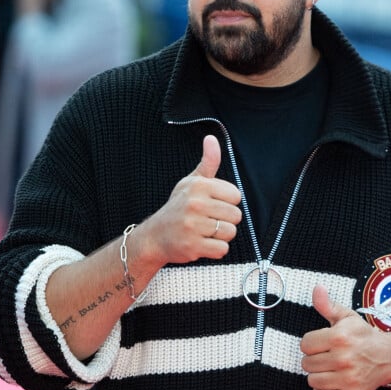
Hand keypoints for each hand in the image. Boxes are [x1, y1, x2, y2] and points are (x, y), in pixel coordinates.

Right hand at [146, 134, 241, 264]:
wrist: (154, 236)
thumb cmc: (178, 208)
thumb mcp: (191, 182)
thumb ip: (208, 162)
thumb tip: (212, 139)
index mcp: (198, 186)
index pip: (236, 196)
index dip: (227, 203)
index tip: (213, 205)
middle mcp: (195, 204)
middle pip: (236, 216)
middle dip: (225, 221)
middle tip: (208, 221)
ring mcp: (193, 226)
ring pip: (230, 233)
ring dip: (221, 236)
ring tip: (205, 232)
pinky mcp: (193, 246)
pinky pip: (222, 249)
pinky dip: (215, 250)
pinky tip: (202, 244)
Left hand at [300, 284, 390, 389]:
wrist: (389, 357)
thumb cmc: (363, 336)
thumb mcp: (347, 317)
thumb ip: (327, 305)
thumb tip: (316, 288)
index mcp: (339, 337)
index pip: (305, 344)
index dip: (311, 342)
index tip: (321, 342)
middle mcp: (343, 359)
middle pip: (306, 363)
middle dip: (314, 358)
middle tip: (326, 355)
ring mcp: (347, 379)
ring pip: (312, 380)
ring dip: (317, 374)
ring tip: (329, 368)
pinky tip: (331, 381)